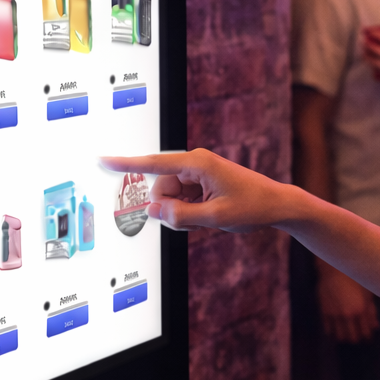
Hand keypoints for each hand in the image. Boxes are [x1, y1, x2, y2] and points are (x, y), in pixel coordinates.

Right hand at [101, 148, 295, 232]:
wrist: (277, 205)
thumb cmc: (253, 207)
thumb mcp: (215, 218)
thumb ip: (179, 215)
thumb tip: (151, 210)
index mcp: (197, 164)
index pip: (153, 165)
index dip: (125, 165)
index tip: (102, 159)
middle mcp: (194, 164)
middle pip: (160, 190)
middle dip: (171, 209)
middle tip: (197, 220)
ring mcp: (197, 173)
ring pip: (169, 198)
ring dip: (182, 213)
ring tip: (209, 217)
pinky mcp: (200, 183)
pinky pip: (180, 201)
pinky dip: (189, 212)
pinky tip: (210, 214)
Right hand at [317, 265, 378, 342]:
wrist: (335, 269)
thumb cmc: (355, 278)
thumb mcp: (368, 293)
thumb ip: (371, 312)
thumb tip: (375, 327)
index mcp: (361, 310)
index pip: (365, 333)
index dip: (368, 338)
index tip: (368, 339)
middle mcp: (348, 315)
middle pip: (352, 338)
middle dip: (356, 340)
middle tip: (357, 336)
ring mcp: (335, 315)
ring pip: (339, 337)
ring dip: (344, 338)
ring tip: (346, 334)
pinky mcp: (324, 312)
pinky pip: (328, 330)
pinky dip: (333, 333)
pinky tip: (336, 330)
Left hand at [363, 27, 379, 91]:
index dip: (375, 32)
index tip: (369, 31)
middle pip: (375, 49)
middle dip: (367, 44)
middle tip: (364, 42)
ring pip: (373, 62)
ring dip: (367, 57)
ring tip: (364, 54)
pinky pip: (379, 74)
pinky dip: (375, 71)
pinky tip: (372, 68)